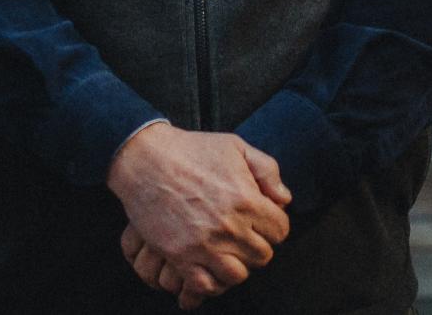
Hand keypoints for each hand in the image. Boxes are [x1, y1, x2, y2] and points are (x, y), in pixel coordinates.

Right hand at [108, 125, 291, 306]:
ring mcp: (204, 244)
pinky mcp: (180, 255)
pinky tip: (209, 267)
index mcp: (246, 199)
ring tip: (228, 252)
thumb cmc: (191, 150)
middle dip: (257, 245)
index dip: (274, 225)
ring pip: (237, 275)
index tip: (263, 221)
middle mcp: (229, 226)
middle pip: (262, 256)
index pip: (280, 230)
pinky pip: (205, 285)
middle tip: (244, 236)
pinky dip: (211, 282)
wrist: (146, 159)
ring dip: (236, 265)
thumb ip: (267, 170)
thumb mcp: (236, 146)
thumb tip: (284, 199)